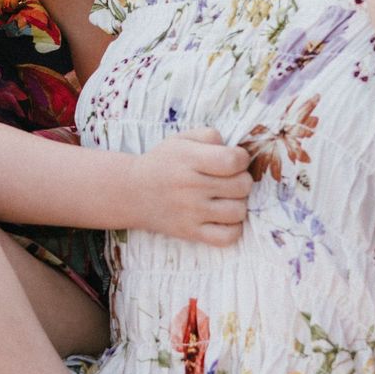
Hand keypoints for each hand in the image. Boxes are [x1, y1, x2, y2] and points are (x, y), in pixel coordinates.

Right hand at [130, 128, 251, 245]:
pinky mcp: (191, 233)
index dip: (242, 158)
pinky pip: (228, 237)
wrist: (131, 192)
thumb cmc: (163, 163)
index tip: (234, 159)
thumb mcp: (181, 140)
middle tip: (230, 179)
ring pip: (238, 212)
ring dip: (238, 203)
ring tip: (227, 198)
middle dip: (242, 179)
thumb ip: (210, 136)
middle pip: (241, 186)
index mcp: (190, 160)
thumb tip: (234, 149)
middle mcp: (191, 187)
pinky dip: (233, 228)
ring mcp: (191, 213)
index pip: (233, 161)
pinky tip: (224, 218)